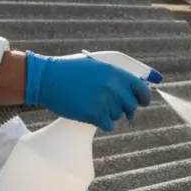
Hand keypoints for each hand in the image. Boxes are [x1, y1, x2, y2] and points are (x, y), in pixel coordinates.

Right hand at [24, 52, 156, 131]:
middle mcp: (113, 87)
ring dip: (109, 113)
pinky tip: (91, 114)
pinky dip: (102, 122)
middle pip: (131, 106)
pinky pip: (108, 125)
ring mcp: (104, 101)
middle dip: (126, 108)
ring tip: (93, 103)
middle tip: (114, 107)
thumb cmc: (70, 70)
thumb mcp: (96, 66)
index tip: (142, 102)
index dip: (144, 98)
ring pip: (118, 116)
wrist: (46, 78)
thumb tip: (136, 86)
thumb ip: (116, 76)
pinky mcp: (94, 114)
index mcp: (115, 72)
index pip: (142, 90)